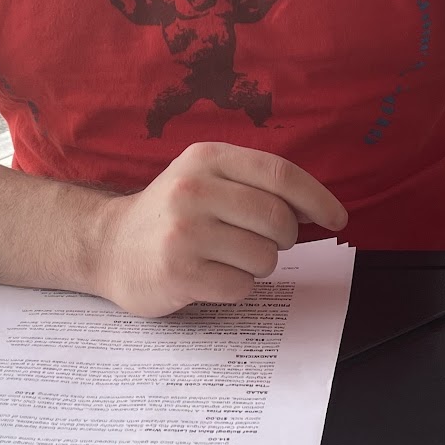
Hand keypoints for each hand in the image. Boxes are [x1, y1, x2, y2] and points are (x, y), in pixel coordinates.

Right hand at [94, 141, 346, 316]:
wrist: (108, 245)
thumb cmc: (171, 213)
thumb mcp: (205, 177)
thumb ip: (255, 184)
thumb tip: (317, 208)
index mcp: (206, 158)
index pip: (280, 173)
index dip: (317, 198)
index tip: (337, 218)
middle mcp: (193, 190)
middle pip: (278, 219)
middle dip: (283, 238)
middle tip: (262, 241)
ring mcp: (184, 233)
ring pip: (264, 257)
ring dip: (257, 265)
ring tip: (226, 257)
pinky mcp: (179, 273)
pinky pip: (240, 286)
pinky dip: (235, 286)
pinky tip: (210, 276)